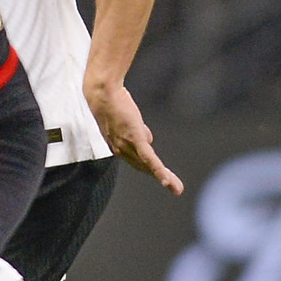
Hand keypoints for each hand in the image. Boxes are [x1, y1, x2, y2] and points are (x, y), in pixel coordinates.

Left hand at [86, 79, 182, 194]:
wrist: (103, 91)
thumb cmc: (114, 101)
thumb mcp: (127, 119)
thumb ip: (138, 131)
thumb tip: (148, 139)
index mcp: (117, 145)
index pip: (137, 161)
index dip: (150, 168)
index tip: (163, 177)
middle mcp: (120, 149)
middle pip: (144, 167)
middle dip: (160, 178)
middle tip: (176, 189)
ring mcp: (127, 145)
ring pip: (148, 166)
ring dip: (165, 178)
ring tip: (178, 189)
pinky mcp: (134, 139)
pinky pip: (149, 158)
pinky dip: (159, 171)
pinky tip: (168, 180)